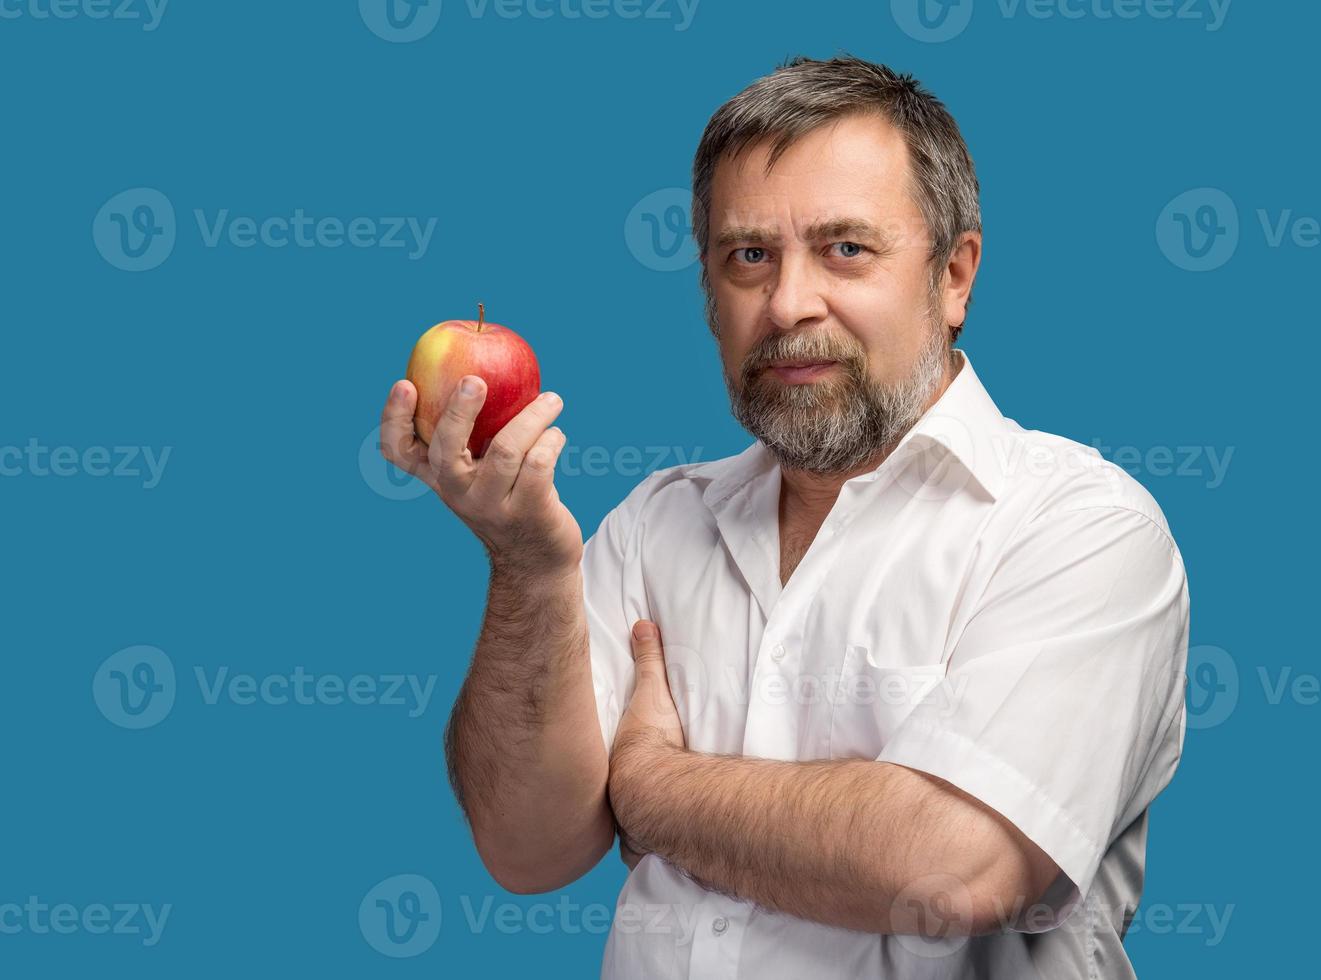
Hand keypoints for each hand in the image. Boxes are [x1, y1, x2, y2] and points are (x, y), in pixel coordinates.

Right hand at [379, 377, 582, 575]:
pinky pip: (539, 464)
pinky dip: (552, 441)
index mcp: (438, 477)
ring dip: (533, 416)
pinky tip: (556, 434)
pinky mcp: (528, 512)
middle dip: (459, 411)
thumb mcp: (480, 472)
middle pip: (446, 448)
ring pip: (506, 449)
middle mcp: (457, 492)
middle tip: (476, 380)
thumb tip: (484, 364)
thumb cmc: (507, 498)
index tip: (405, 384)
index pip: (399, 450)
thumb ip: (474, 434)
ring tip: (552, 400)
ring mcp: (491, 506)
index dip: (395, 418)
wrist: (535, 560)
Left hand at [609, 620, 685, 869]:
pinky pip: (639, 850)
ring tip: (635, 826)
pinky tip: (650, 852)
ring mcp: (624, 824)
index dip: (597, 765)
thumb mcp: (652, 695)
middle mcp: (609, 797)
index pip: (591, 765)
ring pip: (618, 830)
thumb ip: (648, 660)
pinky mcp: (642, 846)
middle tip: (621, 796)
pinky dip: (644, 851)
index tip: (609, 763)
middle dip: (604, 802)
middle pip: (599, 802)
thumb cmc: (653, 745)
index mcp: (608, 763)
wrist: (659, 792)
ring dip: (625, 830)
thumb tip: (643, 624)